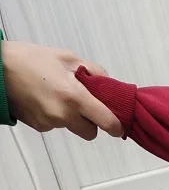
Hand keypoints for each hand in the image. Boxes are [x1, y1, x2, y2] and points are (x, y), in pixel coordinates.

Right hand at [2, 40, 122, 139]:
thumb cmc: (28, 59)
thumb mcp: (66, 57)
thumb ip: (93, 71)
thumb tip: (108, 84)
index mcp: (74, 96)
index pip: (106, 122)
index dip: (116, 126)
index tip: (119, 126)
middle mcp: (63, 114)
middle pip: (91, 132)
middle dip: (91, 121)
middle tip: (83, 104)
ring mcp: (50, 123)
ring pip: (72, 127)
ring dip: (71, 117)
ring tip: (57, 94)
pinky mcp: (39, 127)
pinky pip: (55, 125)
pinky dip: (55, 116)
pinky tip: (44, 99)